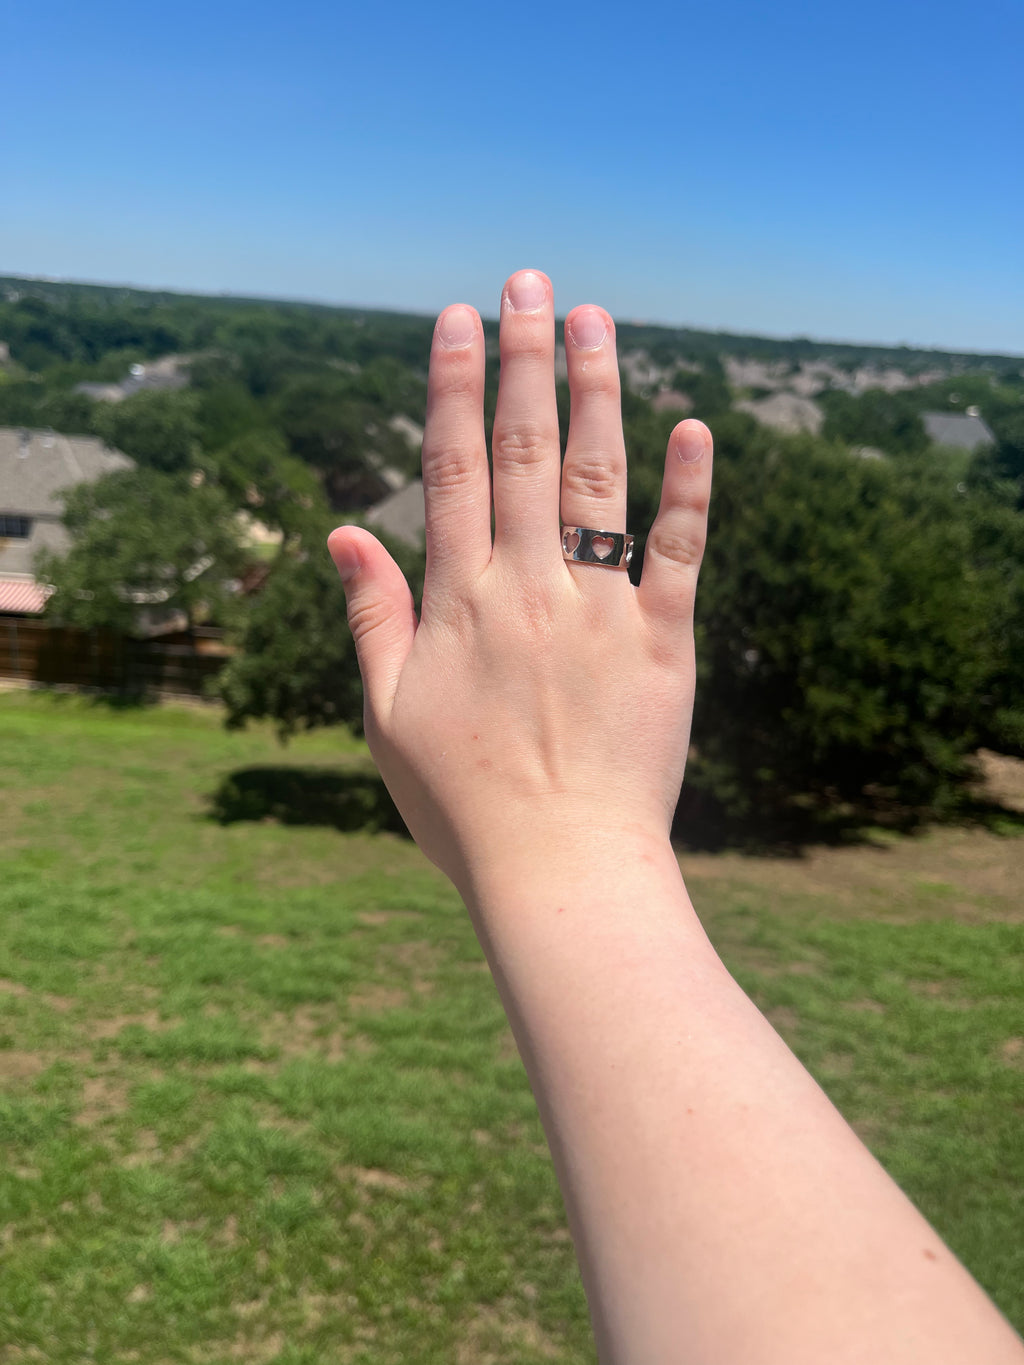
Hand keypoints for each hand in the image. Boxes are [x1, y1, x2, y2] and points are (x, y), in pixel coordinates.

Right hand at [328, 269, 711, 891]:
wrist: (557, 868)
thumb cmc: (461, 803)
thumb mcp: (387, 714)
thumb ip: (371, 615)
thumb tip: (342, 532)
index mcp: (458, 599)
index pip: (453, 466)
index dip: (452, 385)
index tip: (456, 318)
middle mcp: (527, 585)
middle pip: (525, 449)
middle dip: (523, 358)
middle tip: (528, 281)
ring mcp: (599, 609)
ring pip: (598, 479)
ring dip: (596, 392)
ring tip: (592, 318)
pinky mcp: (663, 642)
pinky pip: (678, 553)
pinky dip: (689, 490)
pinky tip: (693, 426)